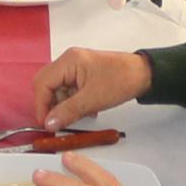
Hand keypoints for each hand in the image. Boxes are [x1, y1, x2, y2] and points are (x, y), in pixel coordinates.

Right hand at [31, 46, 152, 127]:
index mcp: (68, 61)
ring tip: (80, 115)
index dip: (41, 105)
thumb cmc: (121, 80)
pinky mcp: (83, 74)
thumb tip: (49, 123)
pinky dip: (73, 102)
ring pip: (58, 89)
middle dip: (51, 105)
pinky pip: (69, 89)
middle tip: (57, 122)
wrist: (144, 75)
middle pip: (47, 85)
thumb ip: (68, 111)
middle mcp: (68, 61)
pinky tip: (86, 110)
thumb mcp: (92, 100)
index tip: (46, 124)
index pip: (42, 83)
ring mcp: (75, 67)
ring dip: (64, 105)